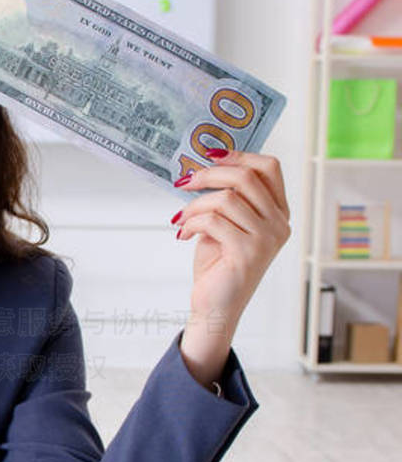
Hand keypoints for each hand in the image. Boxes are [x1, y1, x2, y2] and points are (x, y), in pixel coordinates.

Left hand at [172, 149, 290, 380]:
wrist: (215, 306)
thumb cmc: (219, 264)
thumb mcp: (225, 223)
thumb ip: (227, 197)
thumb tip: (204, 166)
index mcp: (278, 212)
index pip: (269, 167)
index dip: (239, 155)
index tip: (210, 155)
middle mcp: (279, 224)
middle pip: (246, 177)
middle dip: (209, 175)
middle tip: (185, 182)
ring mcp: (267, 239)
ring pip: (226, 199)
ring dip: (194, 205)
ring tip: (182, 218)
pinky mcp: (248, 252)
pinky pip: (213, 221)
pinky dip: (192, 223)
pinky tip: (183, 234)